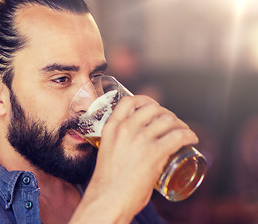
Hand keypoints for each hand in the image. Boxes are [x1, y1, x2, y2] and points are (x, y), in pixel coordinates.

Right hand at [71, 95, 197, 222]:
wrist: (107, 200)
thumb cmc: (107, 183)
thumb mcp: (108, 152)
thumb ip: (121, 144)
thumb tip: (137, 146)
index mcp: (111, 128)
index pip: (129, 101)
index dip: (145, 100)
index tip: (153, 106)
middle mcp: (125, 129)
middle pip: (153, 108)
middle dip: (166, 113)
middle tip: (171, 123)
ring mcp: (140, 139)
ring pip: (168, 120)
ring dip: (180, 124)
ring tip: (184, 131)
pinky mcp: (154, 152)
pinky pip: (178, 136)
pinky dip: (189, 135)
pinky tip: (192, 139)